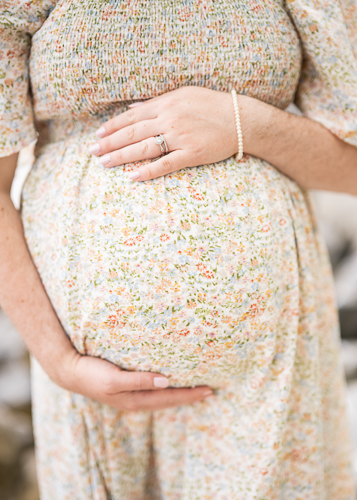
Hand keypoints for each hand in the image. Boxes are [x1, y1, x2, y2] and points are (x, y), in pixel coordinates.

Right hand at [60, 352, 212, 410]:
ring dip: (179, 394)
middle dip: (189, 397)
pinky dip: (165, 389)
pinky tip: (168, 384)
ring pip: (161, 397)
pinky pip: (152, 391)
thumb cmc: (92, 373)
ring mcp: (129, 395)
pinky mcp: (124, 387)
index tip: (209, 391)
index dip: (189, 395)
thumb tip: (166, 380)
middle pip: (168, 400)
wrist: (69, 371)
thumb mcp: (115, 379)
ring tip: (194, 390)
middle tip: (210, 391)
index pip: (169, 398)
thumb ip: (140, 380)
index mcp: (135, 399)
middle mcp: (135, 400)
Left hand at [88, 86, 240, 180]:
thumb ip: (157, 102)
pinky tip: (131, 176)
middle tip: (92, 151)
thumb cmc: (212, 105)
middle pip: (132, 133)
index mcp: (166, 104)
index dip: (113, 126)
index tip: (98, 133)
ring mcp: (180, 137)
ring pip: (144, 148)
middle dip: (109, 142)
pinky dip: (148, 171)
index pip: (132, 116)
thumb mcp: (183, 95)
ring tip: (104, 163)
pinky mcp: (192, 154)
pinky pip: (165, 164)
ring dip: (121, 156)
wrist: (242, 119)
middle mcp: (170, 119)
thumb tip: (133, 109)